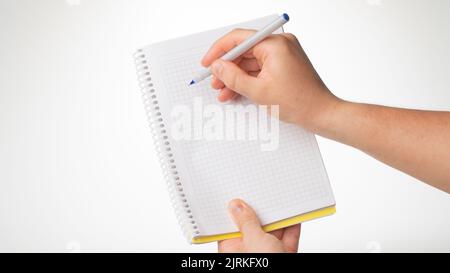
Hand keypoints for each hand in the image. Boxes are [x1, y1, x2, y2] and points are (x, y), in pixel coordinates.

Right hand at [201, 29, 339, 130]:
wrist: (321, 113)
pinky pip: (260, 68)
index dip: (219, 51)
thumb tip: (217, 66)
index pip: (239, 38)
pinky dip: (249, 79)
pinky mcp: (284, 64)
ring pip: (251, 61)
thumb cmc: (298, 102)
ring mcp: (283, 54)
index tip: (207, 63)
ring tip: (224, 91)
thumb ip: (233, 77)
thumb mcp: (258, 92)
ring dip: (236, 76)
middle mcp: (280, 44)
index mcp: (275, 44)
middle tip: (215, 82)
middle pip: (244, 50)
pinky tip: (237, 91)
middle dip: (228, 68)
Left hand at [218, 199, 300, 252]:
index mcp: (231, 249)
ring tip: (280, 198)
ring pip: (272, 231)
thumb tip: (236, 206)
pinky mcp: (284, 256)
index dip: (235, 209)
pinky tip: (295, 213)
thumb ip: (247, 222)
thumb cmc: (262, 271)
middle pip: (253, 225)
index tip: (238, 194)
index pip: (231, 225)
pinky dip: (293, 226)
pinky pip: (288, 237)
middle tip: (262, 192)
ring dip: (278, 217)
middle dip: (259, 210)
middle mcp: (248, 251)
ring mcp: (267, 254)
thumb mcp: (253, 241)